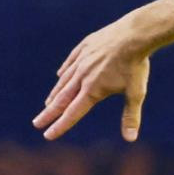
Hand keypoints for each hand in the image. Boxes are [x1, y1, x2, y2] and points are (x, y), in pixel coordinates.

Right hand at [33, 19, 151, 141]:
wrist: (133, 35)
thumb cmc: (136, 66)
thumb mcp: (136, 93)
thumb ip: (131, 116)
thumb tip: (130, 139)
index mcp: (92, 90)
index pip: (72, 113)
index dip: (60, 125)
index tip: (48, 135)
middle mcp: (81, 77)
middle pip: (61, 99)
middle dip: (49, 113)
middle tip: (37, 123)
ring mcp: (80, 61)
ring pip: (64, 81)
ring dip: (55, 94)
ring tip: (48, 104)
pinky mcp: (83, 48)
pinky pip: (70, 63)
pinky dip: (64, 72)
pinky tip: (60, 76)